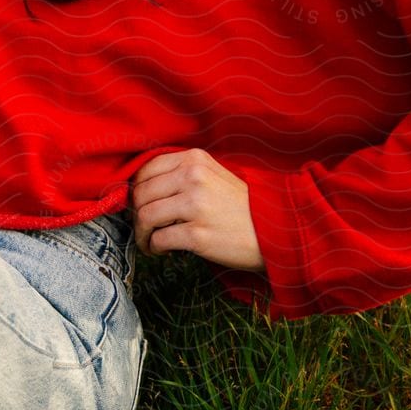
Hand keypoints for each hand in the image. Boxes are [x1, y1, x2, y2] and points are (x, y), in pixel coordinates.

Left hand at [130, 149, 265, 272]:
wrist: (273, 231)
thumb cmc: (240, 207)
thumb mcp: (213, 176)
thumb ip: (181, 174)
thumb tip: (141, 187)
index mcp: (195, 159)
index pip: (146, 169)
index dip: (137, 189)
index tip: (140, 203)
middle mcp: (193, 177)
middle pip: (141, 193)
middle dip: (136, 213)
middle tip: (144, 227)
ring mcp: (195, 205)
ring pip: (145, 216)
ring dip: (142, 233)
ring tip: (150, 241)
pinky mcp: (197, 235)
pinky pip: (159, 239)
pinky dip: (154, 247)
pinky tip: (163, 250)